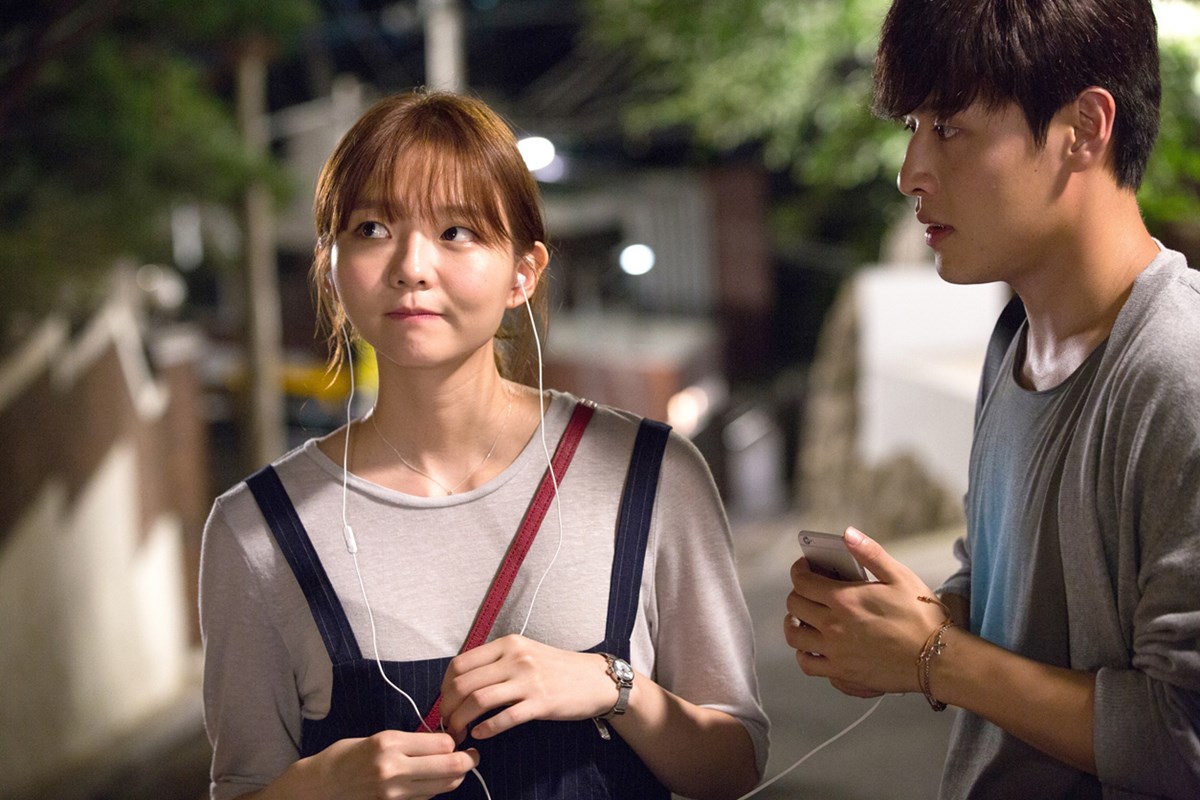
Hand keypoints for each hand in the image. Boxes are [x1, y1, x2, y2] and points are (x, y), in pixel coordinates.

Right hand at [312, 731, 478, 799]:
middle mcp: (393, 768)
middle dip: (467, 760)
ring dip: (454, 777)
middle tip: (472, 756)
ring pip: (443, 786)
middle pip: (450, 766)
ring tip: (456, 768)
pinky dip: (436, 789)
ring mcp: (393, 793)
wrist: (319, 787)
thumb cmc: (346, 756)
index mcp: (389, 743)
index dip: (454, 741)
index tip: (456, 738)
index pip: (442, 743)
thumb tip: (441, 743)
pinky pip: (427, 797)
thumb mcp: (377, 738)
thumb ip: (409, 741)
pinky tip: (433, 781)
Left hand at [439, 634, 617, 741]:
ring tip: (459, 732)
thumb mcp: (525, 652)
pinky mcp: (541, 703)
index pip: (461, 663)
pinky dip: (486, 729)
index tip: (446, 702)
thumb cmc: (557, 668)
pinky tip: (480, 735)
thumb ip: (496, 661)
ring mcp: (529, 680)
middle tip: (448, 723)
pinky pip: (504, 718)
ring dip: (462, 721)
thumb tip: (462, 681)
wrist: (595, 679)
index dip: (445, 687)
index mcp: (508, 644)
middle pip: (464, 683)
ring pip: (479, 701)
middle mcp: (516, 658)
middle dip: (448, 708)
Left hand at [783, 527, 946, 694]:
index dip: (799, 570)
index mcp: (844, 600)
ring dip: (794, 623)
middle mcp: (833, 626)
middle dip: (798, 593)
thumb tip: (847, 534)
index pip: (802, 581)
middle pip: (795, 606)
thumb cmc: (922, 616)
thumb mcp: (899, 576)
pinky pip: (807, 664)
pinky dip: (804, 653)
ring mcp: (835, 652)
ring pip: (794, 636)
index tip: (805, 568)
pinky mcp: (842, 673)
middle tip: (809, 590)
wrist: (938, 659)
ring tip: (803, 617)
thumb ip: (870, 553)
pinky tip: (812, 645)